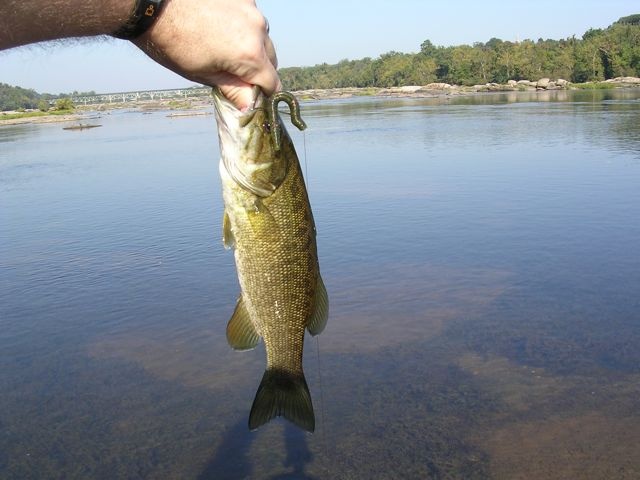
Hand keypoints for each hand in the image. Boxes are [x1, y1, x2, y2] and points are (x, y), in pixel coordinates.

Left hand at [135, 0, 280, 109]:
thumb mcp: (204, 75)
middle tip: (234, 75)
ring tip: (224, 48)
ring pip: (263, 37)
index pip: (273, 83)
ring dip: (252, 47)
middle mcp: (258, 29)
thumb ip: (234, 90)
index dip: (263, 94)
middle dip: (258, 71)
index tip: (250, 97)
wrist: (153, 4)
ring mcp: (251, 8)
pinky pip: (251, 18)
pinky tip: (220, 29)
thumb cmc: (173, 43)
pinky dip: (242, 27)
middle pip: (271, 60)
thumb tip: (250, 106)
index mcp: (250, 54)